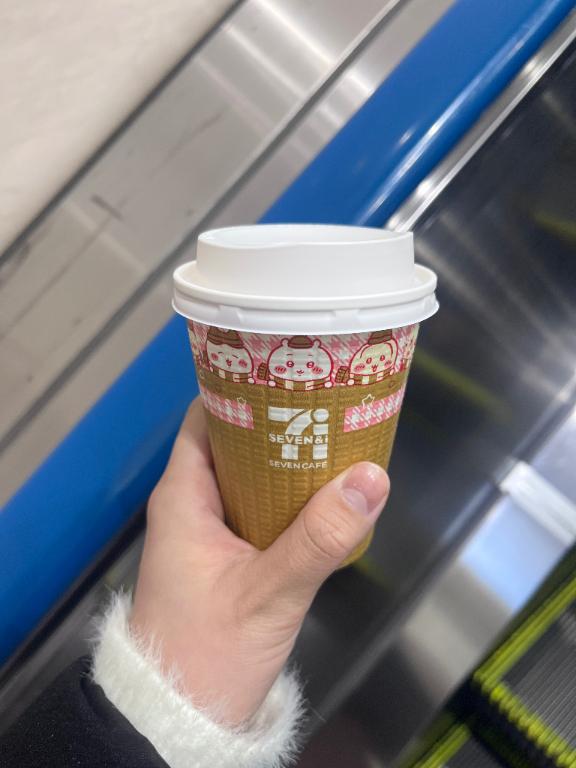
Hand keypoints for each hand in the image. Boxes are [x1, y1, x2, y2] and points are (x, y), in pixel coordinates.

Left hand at [131, 399, 388, 726]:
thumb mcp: (267, 594)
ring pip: (254, 478)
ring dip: (291, 462)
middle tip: (332, 402)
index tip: (290, 370)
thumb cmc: (205, 654)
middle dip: (282, 422)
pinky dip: (292, 498)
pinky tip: (328, 496)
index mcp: (183, 497)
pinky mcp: (231, 558)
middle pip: (237, 442)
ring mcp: (212, 532)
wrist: (182, 718)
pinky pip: (263, 511)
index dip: (244, 388)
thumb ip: (320, 539)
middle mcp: (194, 505)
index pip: (208, 416)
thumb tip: (371, 478)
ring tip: (339, 438)